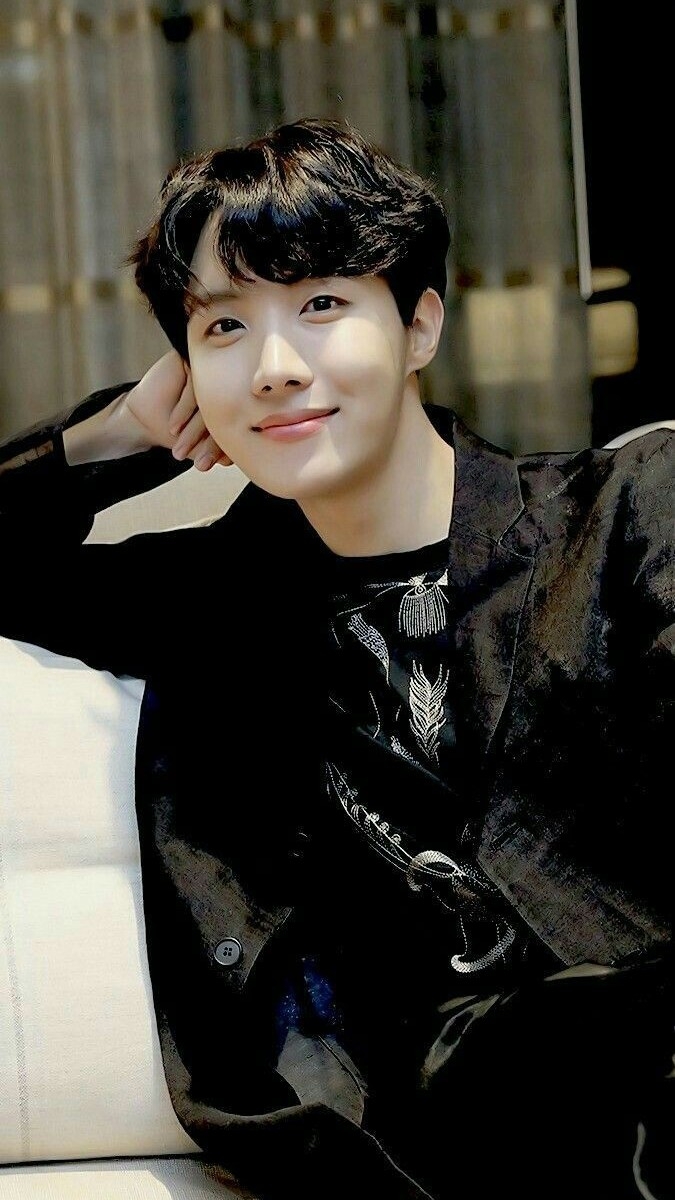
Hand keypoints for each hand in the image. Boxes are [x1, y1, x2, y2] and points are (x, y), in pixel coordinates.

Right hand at [126, 351, 231, 470]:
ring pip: (209, 402)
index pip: (235, 425)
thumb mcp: (200, 446)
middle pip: (224, 414)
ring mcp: (209, 373)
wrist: (147, 419)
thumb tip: (232, 459)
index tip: (212, 465)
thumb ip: (218, 450)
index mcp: (235, 405)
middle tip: (199, 464)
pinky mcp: (191, 361)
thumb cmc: (177, 432)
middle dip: (210, 444)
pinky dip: (184, 410)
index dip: (223, 448)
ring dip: (194, 431)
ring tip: (181, 450)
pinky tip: (175, 426)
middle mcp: (225, 386)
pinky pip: (194, 386)